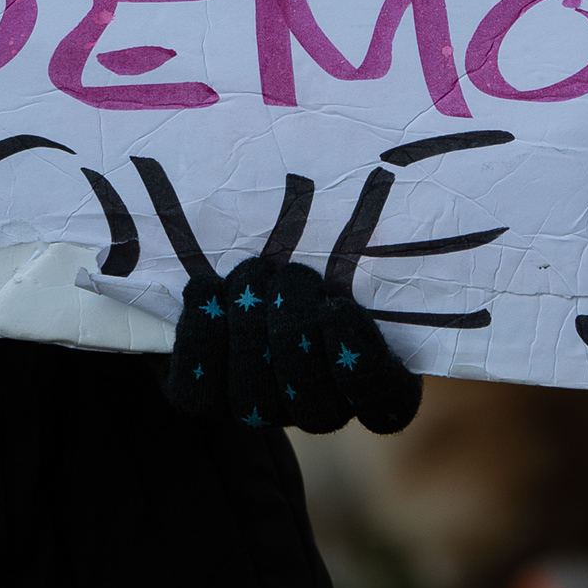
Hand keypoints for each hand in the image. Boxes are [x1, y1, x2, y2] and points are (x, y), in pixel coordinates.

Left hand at [161, 253, 422, 434]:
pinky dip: (201, 338)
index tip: (341, 308)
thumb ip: (358, 234)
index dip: (363, 366)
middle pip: (316, 407)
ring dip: (249, 330)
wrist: (232, 262)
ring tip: (250, 271)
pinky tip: (204, 289)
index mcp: (371, 371)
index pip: (387, 403)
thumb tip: (374, 179)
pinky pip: (200, 392)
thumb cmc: (307, 240)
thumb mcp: (339, 236)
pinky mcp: (208, 399)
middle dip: (296, 332)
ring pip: (256, 403)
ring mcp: (262, 408)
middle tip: (291, 275)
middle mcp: (319, 402)